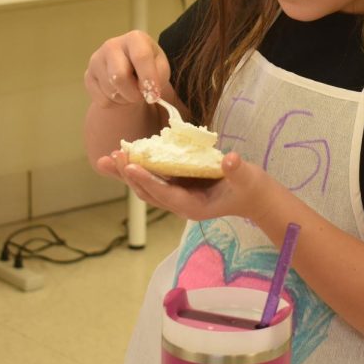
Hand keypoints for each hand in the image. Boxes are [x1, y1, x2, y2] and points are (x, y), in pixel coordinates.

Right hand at [84, 31, 171, 109]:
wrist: (130, 69)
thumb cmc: (148, 66)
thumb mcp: (161, 67)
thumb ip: (159, 76)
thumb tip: (149, 91)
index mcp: (134, 38)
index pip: (141, 57)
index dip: (148, 78)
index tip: (154, 94)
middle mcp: (112, 45)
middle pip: (119, 76)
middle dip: (134, 93)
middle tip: (142, 96)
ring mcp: (96, 60)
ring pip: (110, 90)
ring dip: (125, 99)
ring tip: (131, 92)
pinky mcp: (88, 76)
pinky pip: (102, 99)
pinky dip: (114, 104)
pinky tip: (119, 93)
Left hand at [101, 150, 276, 222]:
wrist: (255, 198)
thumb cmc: (251, 188)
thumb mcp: (248, 179)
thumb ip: (238, 170)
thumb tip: (231, 158)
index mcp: (194, 207)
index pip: (165, 194)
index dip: (148, 180)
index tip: (131, 166)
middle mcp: (181, 205)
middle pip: (148, 192)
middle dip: (129, 175)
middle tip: (113, 156)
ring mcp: (177, 197)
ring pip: (146, 187)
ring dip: (127, 173)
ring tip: (108, 158)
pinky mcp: (178, 187)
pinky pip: (153, 179)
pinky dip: (138, 168)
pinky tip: (127, 155)